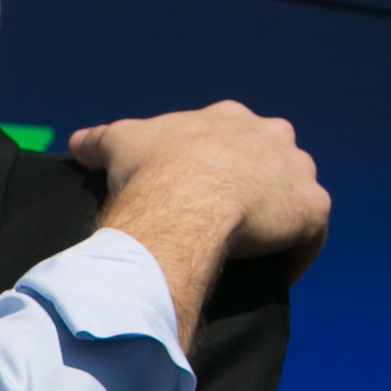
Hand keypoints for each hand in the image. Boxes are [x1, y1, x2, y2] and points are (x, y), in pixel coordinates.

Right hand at [75, 102, 328, 338]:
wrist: (184, 206)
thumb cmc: (152, 170)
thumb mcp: (117, 144)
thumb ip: (99, 140)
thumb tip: (78, 143)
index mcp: (231, 119)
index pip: (229, 136)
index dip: (213, 160)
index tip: (194, 184)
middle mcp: (274, 136)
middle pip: (269, 161)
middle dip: (252, 183)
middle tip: (219, 215)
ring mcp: (299, 173)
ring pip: (293, 195)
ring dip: (277, 215)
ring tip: (246, 244)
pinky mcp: (312, 210)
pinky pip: (308, 236)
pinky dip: (294, 253)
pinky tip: (271, 271)